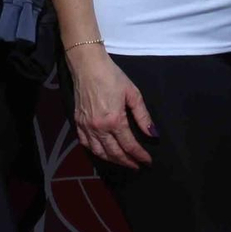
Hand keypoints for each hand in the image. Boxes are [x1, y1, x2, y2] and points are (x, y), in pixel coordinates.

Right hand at [67, 45, 154, 167]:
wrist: (88, 65)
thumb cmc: (112, 76)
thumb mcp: (133, 93)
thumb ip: (143, 116)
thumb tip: (152, 134)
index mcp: (114, 120)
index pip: (129, 145)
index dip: (140, 155)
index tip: (148, 161)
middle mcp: (99, 128)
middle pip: (114, 152)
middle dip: (127, 162)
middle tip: (137, 166)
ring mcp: (86, 126)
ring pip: (99, 152)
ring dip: (112, 160)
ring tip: (122, 162)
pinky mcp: (78, 122)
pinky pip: (86, 144)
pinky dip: (95, 151)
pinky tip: (102, 152)